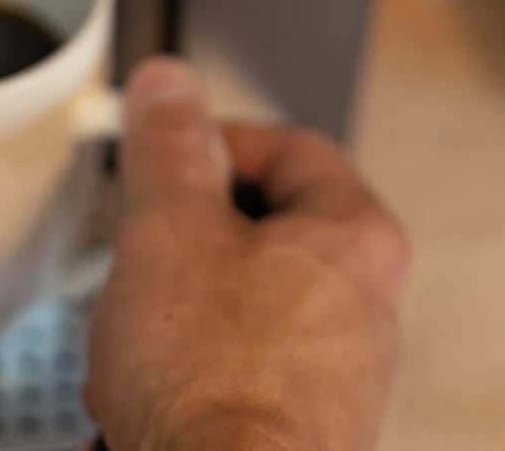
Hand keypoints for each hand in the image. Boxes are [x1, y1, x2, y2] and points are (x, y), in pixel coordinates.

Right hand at [87, 58, 411, 450]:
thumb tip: (170, 87)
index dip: (218, 138)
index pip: (292, 146)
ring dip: (181, 313)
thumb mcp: (169, 231)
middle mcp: (370, 307)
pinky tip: (148, 399)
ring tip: (135, 340)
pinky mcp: (311, 434)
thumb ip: (169, 148)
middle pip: (270, 231)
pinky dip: (194, 375)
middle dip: (188, 240)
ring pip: (250, 308)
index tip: (166, 153)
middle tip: (141, 251)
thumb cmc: (213, 381)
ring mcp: (345, 378)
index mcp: (357, 236)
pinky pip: (244, 376)